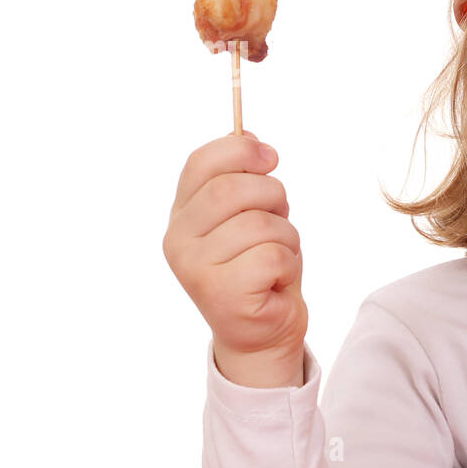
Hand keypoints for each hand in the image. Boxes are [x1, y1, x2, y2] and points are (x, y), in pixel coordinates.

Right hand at [163, 130, 307, 386]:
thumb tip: (249, 135)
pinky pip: (273, 256)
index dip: (240, 150)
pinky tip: (275, 280)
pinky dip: (288, 264)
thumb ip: (243, 179)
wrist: (262, 332)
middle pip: (232, 189)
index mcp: (182, 214)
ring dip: (286, 236)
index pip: (200, 163)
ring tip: (277, 255)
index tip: (270, 156)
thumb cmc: (259, 267)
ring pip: (260, 224)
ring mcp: (196, 269)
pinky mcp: (222, 294)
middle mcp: (178, 240)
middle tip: (280, 215)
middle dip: (272, 195)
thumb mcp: (251, 216)